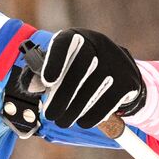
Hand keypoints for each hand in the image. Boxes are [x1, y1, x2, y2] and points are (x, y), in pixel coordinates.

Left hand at [31, 28, 145, 128]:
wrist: (119, 71)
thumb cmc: (79, 70)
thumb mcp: (60, 65)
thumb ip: (41, 74)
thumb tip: (31, 86)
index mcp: (76, 38)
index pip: (64, 44)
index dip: (54, 62)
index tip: (47, 82)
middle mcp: (98, 44)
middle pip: (79, 70)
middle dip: (62, 97)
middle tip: (50, 115)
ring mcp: (116, 62)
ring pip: (93, 88)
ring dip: (75, 110)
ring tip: (63, 121)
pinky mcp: (127, 81)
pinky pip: (108, 101)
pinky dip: (93, 115)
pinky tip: (83, 121)